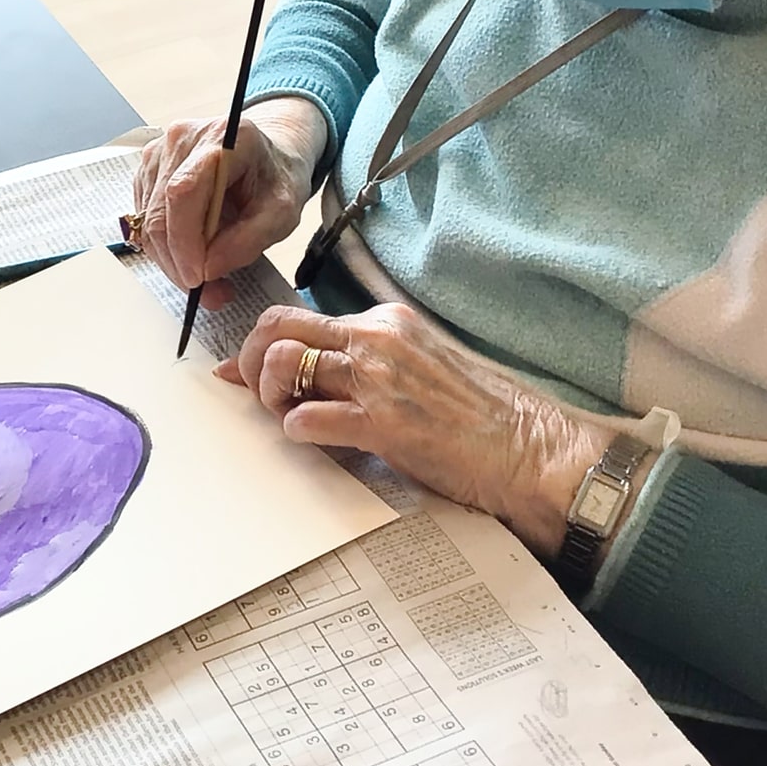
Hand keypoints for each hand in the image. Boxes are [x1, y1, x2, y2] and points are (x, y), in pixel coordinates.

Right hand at [133, 97, 325, 309]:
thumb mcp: (282, 213)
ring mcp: (159, 152)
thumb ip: (249, 241)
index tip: (197, 278)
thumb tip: (208, 269)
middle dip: (178, 262)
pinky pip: (144, 219)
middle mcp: (182, 138)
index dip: (184, 240)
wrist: (264, 154)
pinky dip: (165, 248)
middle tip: (207, 293)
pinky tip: (192, 256)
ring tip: (207, 281)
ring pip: (148, 221)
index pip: (184, 192)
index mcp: (223, 138)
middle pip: (160, 211)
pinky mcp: (148, 170)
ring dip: (171, 260)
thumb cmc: (274, 178)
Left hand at [218, 304, 614, 555]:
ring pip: (281, 366)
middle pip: (274, 329)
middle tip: (257, 395)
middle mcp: (376, 339)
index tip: (236, 370)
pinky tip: (315, 440)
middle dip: (249, 362)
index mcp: (383, 322)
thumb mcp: (419, 365)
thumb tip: (306, 371)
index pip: (296, 317)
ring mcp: (378, 379)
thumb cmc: (478, 416)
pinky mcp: (384, 423)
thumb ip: (364, 362)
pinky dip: (295, 431)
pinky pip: (306, 419)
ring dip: (269, 398)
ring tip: (290, 417)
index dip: (256, 345)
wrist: (530, 448)